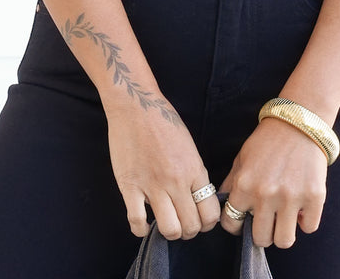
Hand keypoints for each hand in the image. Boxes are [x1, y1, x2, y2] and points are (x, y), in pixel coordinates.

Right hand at [107, 104, 220, 240]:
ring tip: (167, 224)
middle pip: (191, 226)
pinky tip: (143, 224)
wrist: (136, 106)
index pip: (210, 212)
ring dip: (170, 233)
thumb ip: (194, 172)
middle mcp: (176, 181)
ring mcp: (152, 186)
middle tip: (183, 224)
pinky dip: (141, 230)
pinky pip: (137, 222)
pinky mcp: (130, 187)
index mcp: (194, 169)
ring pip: (169, 230)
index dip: (207, 223)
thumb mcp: (189, 145)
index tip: (200, 220)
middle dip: (190, 231)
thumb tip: (198, 196)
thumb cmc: (164, 120)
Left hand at [219, 117, 327, 248]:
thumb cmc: (267, 141)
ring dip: (284, 232)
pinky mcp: (314, 196)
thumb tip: (224, 208)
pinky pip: (309, 228)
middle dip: (263, 231)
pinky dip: (306, 220)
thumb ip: (231, 185)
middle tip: (268, 219)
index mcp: (245, 185)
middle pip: (261, 238)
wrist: (299, 122)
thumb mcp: (242, 159)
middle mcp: (266, 194)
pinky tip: (302, 205)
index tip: (245, 218)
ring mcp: (291, 197)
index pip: (232, 224)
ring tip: (284, 217)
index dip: (237, 223)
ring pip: (284, 241)